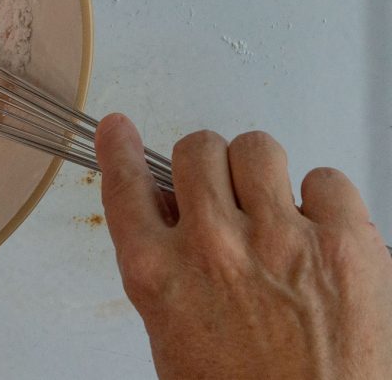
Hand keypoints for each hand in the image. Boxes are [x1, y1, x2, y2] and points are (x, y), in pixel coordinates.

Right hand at [94, 114, 391, 378]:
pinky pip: (326, 178)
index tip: (119, 129)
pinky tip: (320, 232)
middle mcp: (212, 247)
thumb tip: (174, 212)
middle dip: (207, 165)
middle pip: (196, 149)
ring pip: (257, 148)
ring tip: (274, 207)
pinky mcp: (344, 242)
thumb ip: (166, 269)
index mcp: (159, 275)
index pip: (126, 186)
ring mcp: (278, 239)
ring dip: (261, 172)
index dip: (120, 149)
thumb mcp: (173, 334)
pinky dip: (324, 199)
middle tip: (224, 191)